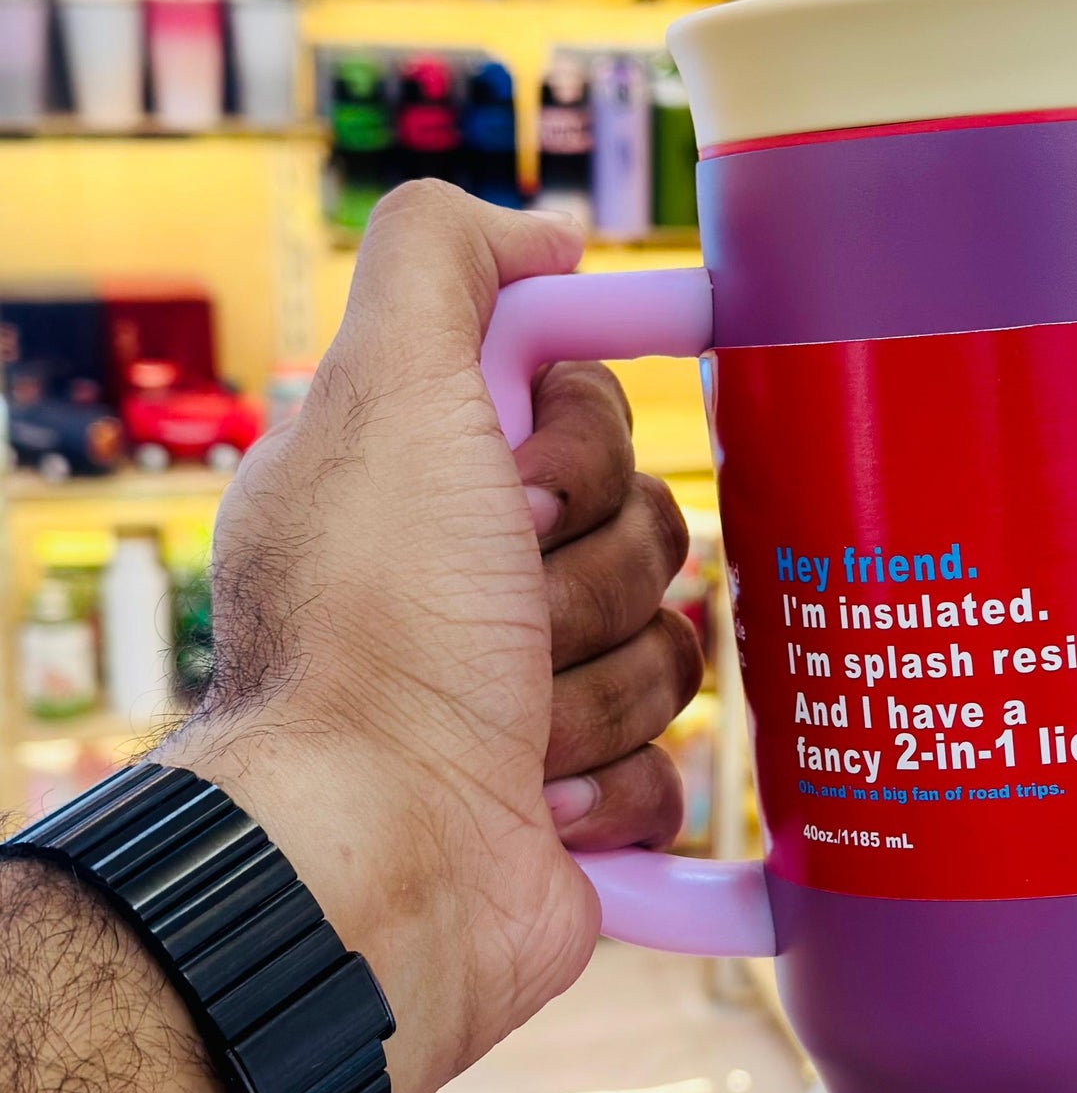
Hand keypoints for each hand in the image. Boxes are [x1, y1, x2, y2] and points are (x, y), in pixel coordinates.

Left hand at [163, 183, 703, 1092]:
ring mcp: (531, 705)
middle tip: (507, 616)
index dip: (582, 446)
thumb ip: (444, 261)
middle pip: (653, 527)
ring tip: (513, 729)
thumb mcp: (386, 394)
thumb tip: (549, 236)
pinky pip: (682, 770)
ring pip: (678, 648)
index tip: (527, 486)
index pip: (588, 415)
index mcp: (427, 491)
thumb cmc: (377, 635)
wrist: (378, 856)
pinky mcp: (583, 810)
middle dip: (593, 578)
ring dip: (605, 690)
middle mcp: (473, 591)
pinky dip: (618, 787)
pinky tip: (540, 803)